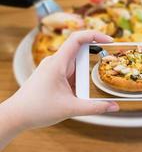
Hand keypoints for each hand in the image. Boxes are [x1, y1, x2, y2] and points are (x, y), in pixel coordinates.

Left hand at [0, 31, 118, 149]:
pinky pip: (71, 73)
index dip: (94, 35)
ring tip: (87, 90)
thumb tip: (115, 107)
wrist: (16, 116)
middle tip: (106, 69)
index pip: (77, 39)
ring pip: (76, 65)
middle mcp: (56, 62)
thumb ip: (95, 108)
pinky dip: (79, 81)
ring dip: (85, 76)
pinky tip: (79, 93)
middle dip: (94, 61)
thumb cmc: (37, 109)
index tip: (109, 40)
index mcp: (58, 63)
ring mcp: (54, 68)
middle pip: (80, 53)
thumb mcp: (71, 109)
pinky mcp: (54, 76)